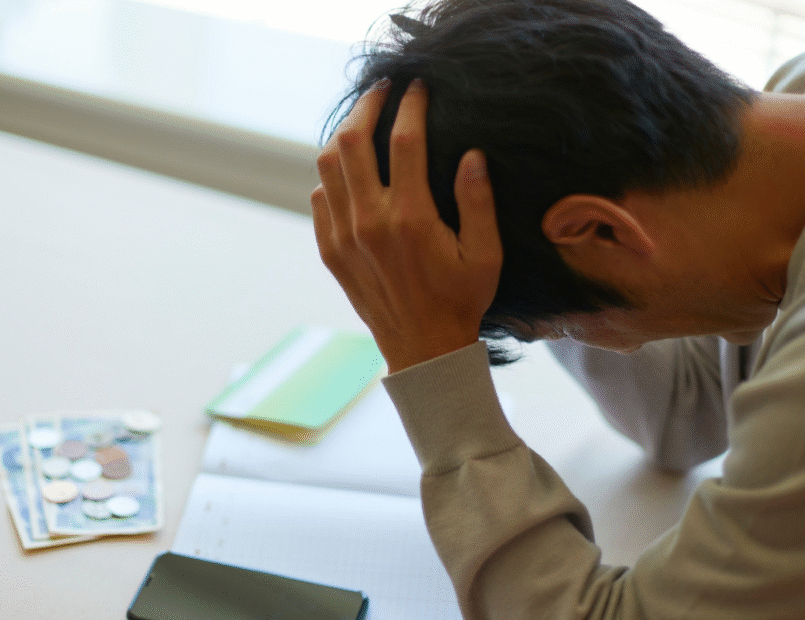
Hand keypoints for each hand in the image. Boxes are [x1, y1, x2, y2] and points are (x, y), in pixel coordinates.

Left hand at [311, 79, 502, 372]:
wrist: (423, 348)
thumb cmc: (461, 301)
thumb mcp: (485, 254)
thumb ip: (478, 201)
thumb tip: (472, 155)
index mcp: (410, 217)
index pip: (405, 139)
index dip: (411, 104)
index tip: (417, 86)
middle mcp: (370, 221)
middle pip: (353, 140)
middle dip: (367, 105)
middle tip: (382, 90)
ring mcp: (344, 236)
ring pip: (328, 165)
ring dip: (344, 136)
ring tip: (363, 125)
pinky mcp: (330, 251)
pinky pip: (320, 198)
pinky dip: (331, 176)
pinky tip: (350, 172)